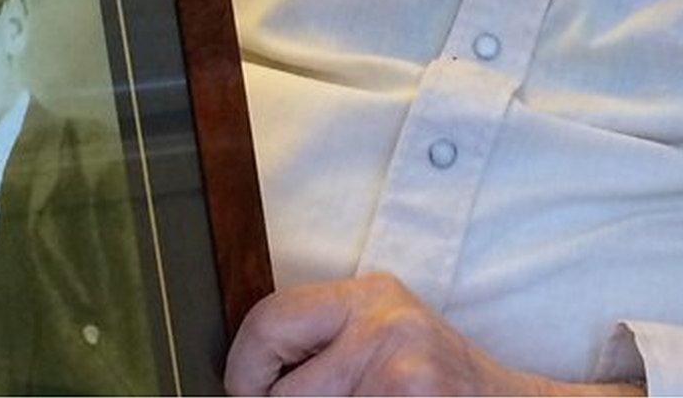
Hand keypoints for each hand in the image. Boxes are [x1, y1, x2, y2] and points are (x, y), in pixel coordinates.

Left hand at [224, 273, 639, 395]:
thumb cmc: (439, 384)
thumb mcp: (384, 339)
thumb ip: (323, 344)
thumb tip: (243, 383)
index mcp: (370, 294)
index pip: (269, 320)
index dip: (243, 370)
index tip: (246, 393)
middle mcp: (386, 324)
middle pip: (281, 391)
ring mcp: (402, 374)